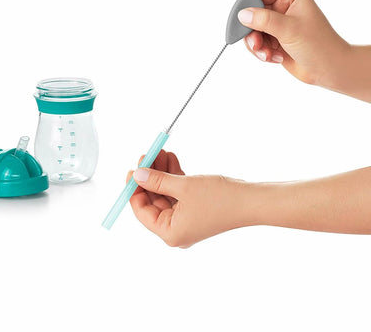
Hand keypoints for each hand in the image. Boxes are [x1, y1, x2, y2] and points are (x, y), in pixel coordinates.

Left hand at [127, 150, 254, 247]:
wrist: (251, 200)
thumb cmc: (220, 198)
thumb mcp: (183, 186)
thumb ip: (157, 180)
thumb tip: (137, 174)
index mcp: (170, 232)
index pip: (142, 211)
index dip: (135, 189)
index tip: (132, 169)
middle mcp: (176, 229)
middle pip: (153, 200)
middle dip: (150, 176)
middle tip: (146, 155)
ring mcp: (186, 219)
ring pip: (165, 193)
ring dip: (162, 172)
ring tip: (159, 152)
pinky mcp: (195, 209)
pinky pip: (178, 192)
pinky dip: (174, 176)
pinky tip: (170, 158)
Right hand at [238, 0, 350, 86]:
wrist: (328, 69)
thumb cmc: (318, 45)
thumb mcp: (289, 30)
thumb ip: (264, 20)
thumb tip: (242, 14)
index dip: (248, 5)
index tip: (244, 23)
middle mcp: (282, 6)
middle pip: (251, 11)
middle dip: (251, 31)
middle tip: (256, 45)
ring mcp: (277, 23)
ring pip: (251, 30)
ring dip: (256, 45)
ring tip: (267, 55)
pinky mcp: (274, 39)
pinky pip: (256, 42)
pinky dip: (261, 52)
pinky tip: (274, 58)